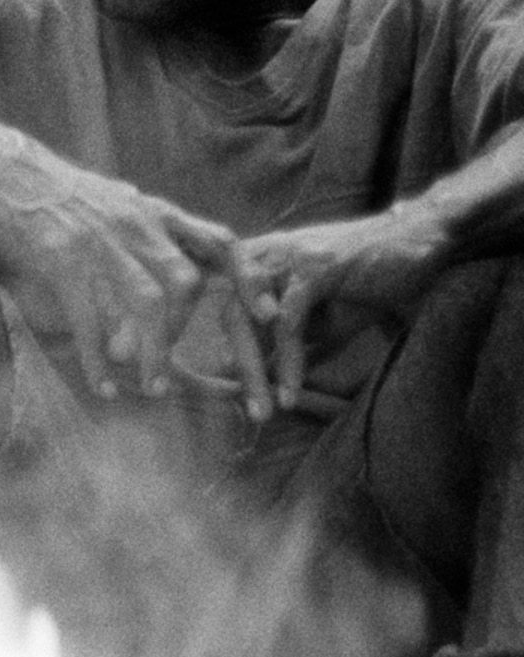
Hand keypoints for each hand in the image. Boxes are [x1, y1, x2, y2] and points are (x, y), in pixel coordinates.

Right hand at [0, 144, 238, 401]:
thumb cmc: (52, 191)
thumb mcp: (111, 203)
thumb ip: (140, 233)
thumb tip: (163, 269)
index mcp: (151, 212)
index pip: (218, 241)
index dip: (248, 278)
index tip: (267, 314)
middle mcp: (135, 225)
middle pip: (186, 283)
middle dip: (185, 332)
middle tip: (172, 366)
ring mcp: (100, 243)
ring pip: (147, 304)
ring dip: (154, 352)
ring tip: (152, 387)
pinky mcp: (61, 260)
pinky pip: (90, 319)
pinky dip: (99, 359)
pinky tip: (103, 384)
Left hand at [229, 210, 449, 414]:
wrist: (425, 242)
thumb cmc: (378, 278)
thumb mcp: (330, 317)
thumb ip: (297, 340)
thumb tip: (267, 374)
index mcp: (264, 263)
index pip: (230, 312)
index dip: (231, 355)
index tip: (246, 398)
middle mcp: (267, 256)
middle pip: (231, 318)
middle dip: (241, 371)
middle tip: (255, 414)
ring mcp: (286, 259)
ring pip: (249, 320)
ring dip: (254, 370)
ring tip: (267, 409)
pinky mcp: (312, 269)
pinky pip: (287, 322)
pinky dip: (288, 360)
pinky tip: (292, 391)